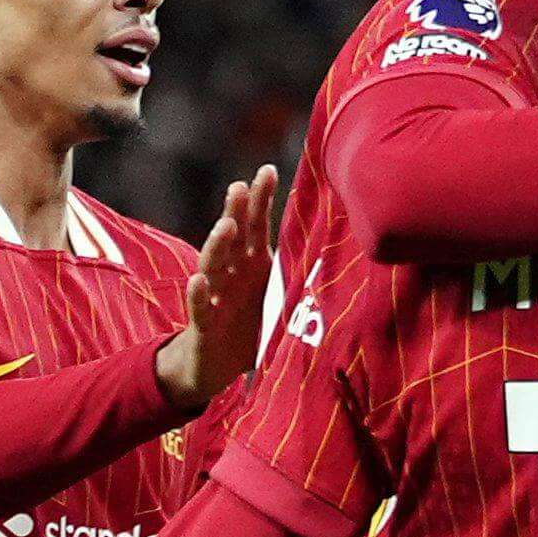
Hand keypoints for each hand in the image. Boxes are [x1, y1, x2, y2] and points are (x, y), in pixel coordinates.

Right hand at [155, 162, 281, 409]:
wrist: (216, 366)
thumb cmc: (251, 327)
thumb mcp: (277, 299)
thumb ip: (295, 276)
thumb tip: (339, 252)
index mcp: (252, 266)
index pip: (255, 226)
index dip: (259, 200)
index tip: (267, 170)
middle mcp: (231, 274)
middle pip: (232, 239)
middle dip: (235, 212)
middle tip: (240, 186)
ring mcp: (214, 296)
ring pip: (212, 266)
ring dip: (218, 245)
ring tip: (225, 226)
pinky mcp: (203, 324)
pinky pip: (199, 308)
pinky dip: (198, 295)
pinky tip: (198, 281)